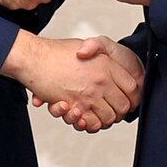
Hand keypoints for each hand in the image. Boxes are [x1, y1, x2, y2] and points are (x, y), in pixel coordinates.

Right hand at [0, 31, 141, 131]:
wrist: (34, 58)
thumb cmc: (58, 51)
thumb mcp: (88, 42)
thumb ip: (102, 49)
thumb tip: (113, 63)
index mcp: (107, 66)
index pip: (133, 87)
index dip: (132, 94)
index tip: (128, 96)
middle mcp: (100, 82)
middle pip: (123, 106)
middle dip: (120, 110)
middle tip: (114, 107)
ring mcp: (87, 96)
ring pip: (108, 118)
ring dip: (106, 119)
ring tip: (100, 113)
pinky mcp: (74, 107)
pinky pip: (90, 124)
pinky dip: (90, 124)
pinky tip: (85, 117)